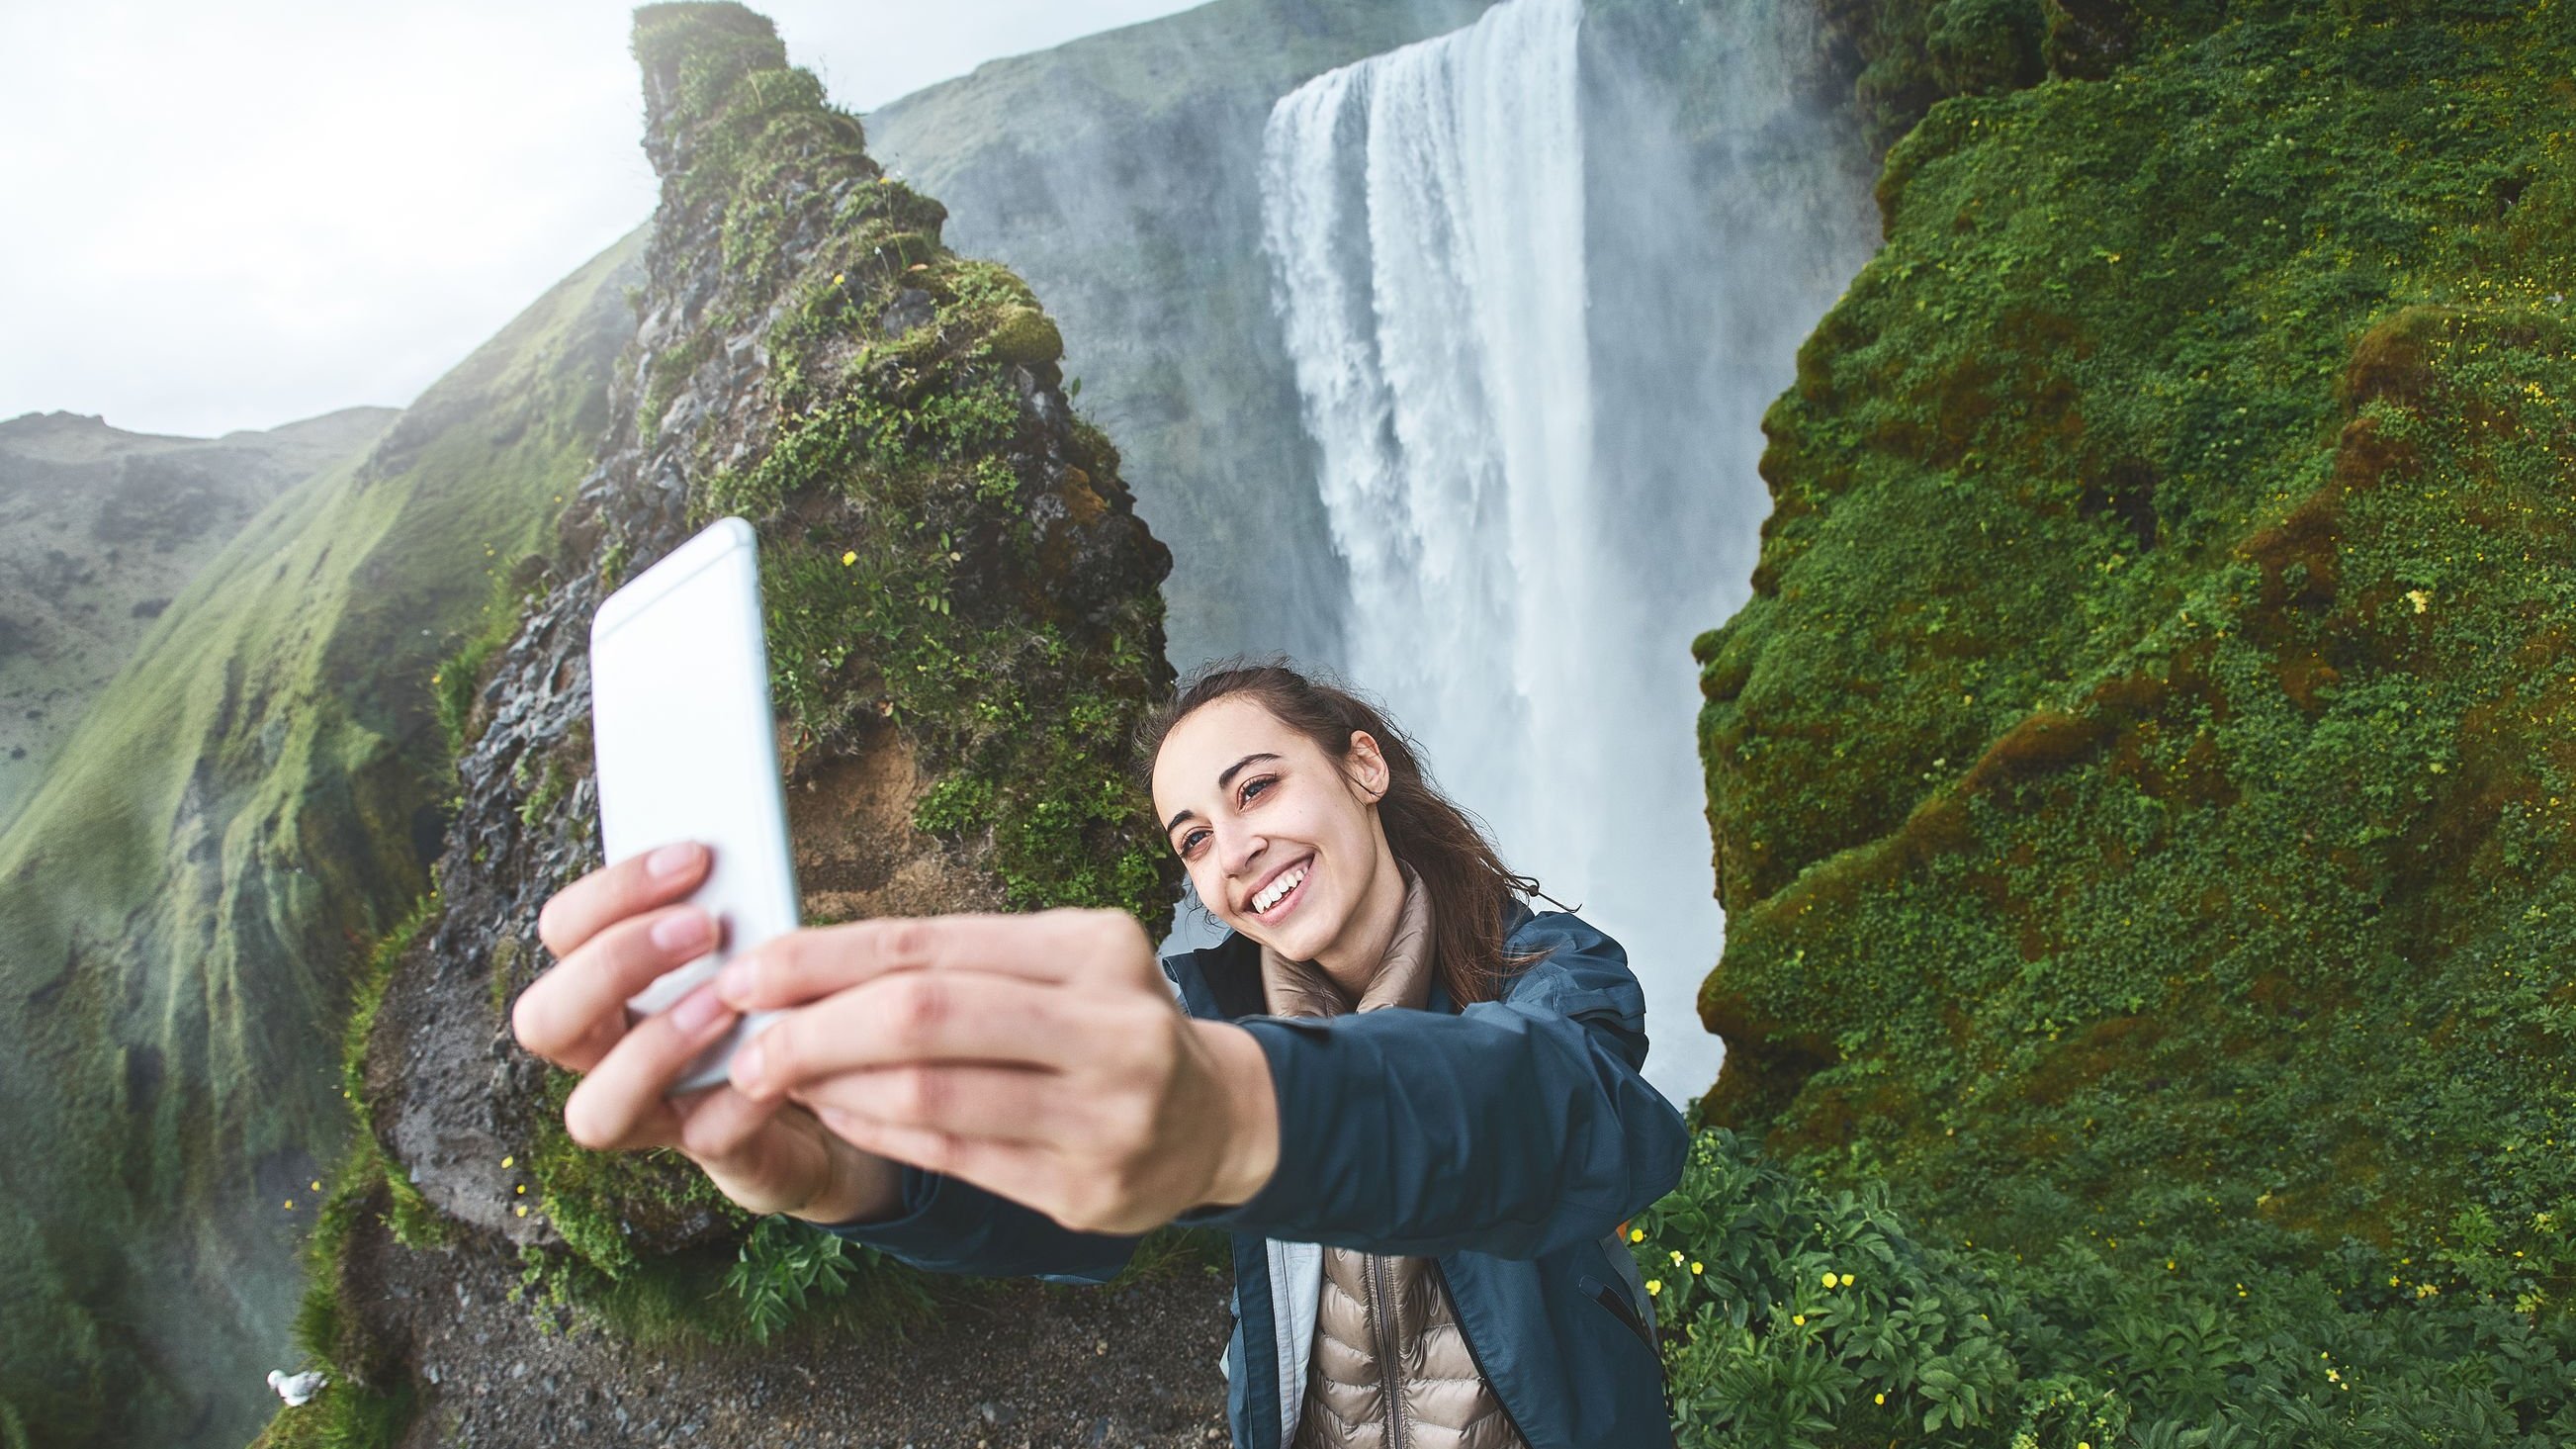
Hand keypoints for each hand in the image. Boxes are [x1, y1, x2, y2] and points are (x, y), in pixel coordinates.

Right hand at [511, 842, 898, 1223]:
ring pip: (593, 1110)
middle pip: (543, 1021)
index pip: (562, 931)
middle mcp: (603, 1054)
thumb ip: (724, 904)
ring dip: (657, 1045)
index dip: (613, 892)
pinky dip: (743, 1097)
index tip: (693, 856)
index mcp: (604, 985)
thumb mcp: (745, 938)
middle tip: (702, 926)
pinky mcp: (715, 1149)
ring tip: (729, 1000)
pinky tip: (780, 1065)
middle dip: (615, 965)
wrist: (827, 1080)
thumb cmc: (768, 990)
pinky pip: (705, 1136)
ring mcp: (650, 1111)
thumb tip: (738, 848)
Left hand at [713, 909, 1280, 1235]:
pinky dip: (878, 1133)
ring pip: (929, 1096)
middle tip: (748, 1043)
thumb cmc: (1106, 1024)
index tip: (746, 973)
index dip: (823, 960)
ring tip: (780, 1080)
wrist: (1215, 1119)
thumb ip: (956, 960)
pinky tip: (838, 1117)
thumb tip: (805, 965)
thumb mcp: (1059, 963)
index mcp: (1096, 948)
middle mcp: (1113, 1026)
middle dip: (813, 1028)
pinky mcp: (1086, 1190)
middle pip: (925, 1016)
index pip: (929, 945)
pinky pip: (952, 1158)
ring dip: (833, 1088)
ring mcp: (1107, 1115)